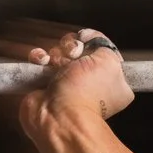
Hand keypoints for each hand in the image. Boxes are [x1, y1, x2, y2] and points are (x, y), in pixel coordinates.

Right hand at [17, 26, 133, 132]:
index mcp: (113, 81)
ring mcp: (67, 84)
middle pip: (79, 49)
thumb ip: (103, 43)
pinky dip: (39, 58)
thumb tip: (89, 36)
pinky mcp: (45, 84)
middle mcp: (90, 83)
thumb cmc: (87, 92)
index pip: (103, 52)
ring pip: (58, 53)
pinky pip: (41, 61)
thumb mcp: (109, 61)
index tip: (87, 44)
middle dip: (72, 48)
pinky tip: (42, 63)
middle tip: (72, 57)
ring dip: (55, 53)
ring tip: (56, 65)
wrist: (59, 115)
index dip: (93, 44)